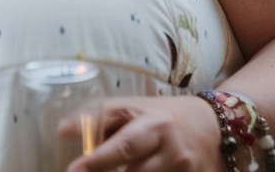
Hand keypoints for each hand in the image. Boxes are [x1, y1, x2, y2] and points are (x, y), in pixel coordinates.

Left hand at [66, 95, 223, 171]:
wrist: (213, 127)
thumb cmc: (161, 116)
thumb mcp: (132, 109)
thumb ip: (98, 118)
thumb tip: (61, 131)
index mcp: (154, 125)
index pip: (123, 145)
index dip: (98, 160)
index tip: (74, 169)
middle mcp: (172, 150)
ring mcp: (185, 171)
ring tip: (118, 168)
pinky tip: (131, 170)